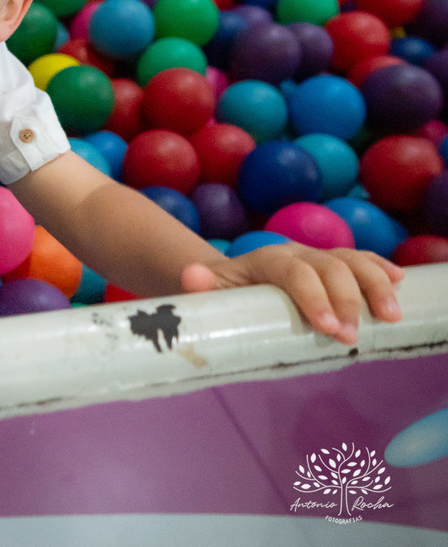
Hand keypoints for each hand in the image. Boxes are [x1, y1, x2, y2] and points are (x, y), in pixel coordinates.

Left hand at [180, 244, 403, 344]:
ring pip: (352, 260)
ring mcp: (317, 256)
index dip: (314, 297)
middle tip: (350, 337)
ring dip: (374, 285)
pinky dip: (380, 269)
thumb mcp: (209, 292)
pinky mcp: (333, 264)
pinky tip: (399, 283)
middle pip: (330, 266)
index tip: (327, 329)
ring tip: (389, 317)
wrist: (229, 281)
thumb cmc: (222, 294)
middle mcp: (296, 252)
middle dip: (346, 300)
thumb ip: (203, 286)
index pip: (294, 272)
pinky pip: (361, 260)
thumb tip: (191, 277)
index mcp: (266, 259)